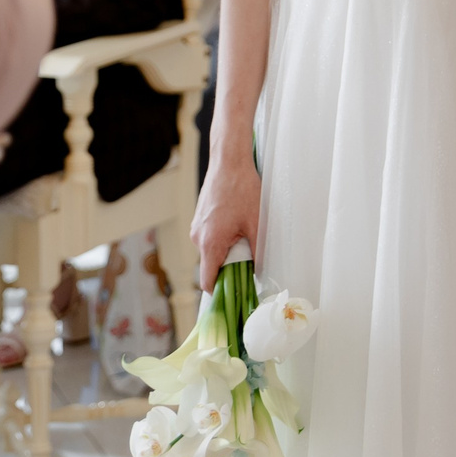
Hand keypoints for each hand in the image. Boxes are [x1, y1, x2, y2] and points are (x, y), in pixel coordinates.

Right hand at [191, 152, 261, 284]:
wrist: (229, 161)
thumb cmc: (243, 189)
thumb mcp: (256, 223)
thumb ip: (257, 251)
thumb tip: (259, 271)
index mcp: (210, 243)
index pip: (208, 281)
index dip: (220, 292)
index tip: (233, 296)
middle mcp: (198, 237)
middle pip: (211, 266)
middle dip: (228, 267)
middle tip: (248, 260)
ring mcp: (196, 227)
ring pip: (210, 251)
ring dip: (226, 250)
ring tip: (243, 236)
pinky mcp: (199, 218)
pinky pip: (209, 237)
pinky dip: (221, 238)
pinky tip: (235, 224)